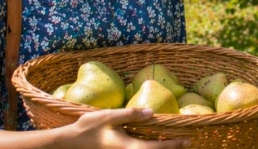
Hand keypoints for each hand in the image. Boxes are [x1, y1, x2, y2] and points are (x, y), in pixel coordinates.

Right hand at [66, 108, 190, 148]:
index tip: (187, 141)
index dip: (173, 145)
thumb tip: (151, 113)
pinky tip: (151, 143)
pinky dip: (148, 148)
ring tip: (171, 144)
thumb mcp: (109, 117)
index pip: (156, 148)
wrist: (70, 144)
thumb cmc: (89, 128)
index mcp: (128, 147)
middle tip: (185, 143)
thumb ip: (131, 114)